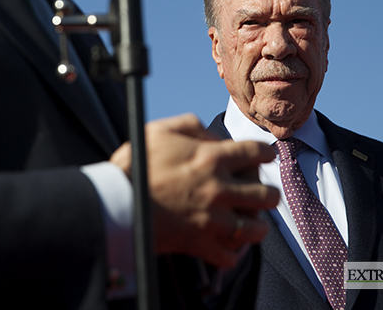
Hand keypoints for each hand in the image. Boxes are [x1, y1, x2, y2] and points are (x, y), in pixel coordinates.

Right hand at [110, 113, 279, 267]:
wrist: (114, 202)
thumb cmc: (134, 165)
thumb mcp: (160, 130)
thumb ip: (190, 126)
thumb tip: (212, 135)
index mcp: (211, 158)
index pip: (256, 152)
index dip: (267, 153)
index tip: (267, 156)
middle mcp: (218, 188)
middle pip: (267, 194)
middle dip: (269, 193)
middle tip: (261, 193)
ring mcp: (212, 219)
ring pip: (255, 228)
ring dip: (256, 225)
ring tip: (250, 222)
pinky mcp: (200, 243)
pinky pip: (229, 256)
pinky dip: (231, 253)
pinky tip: (226, 245)